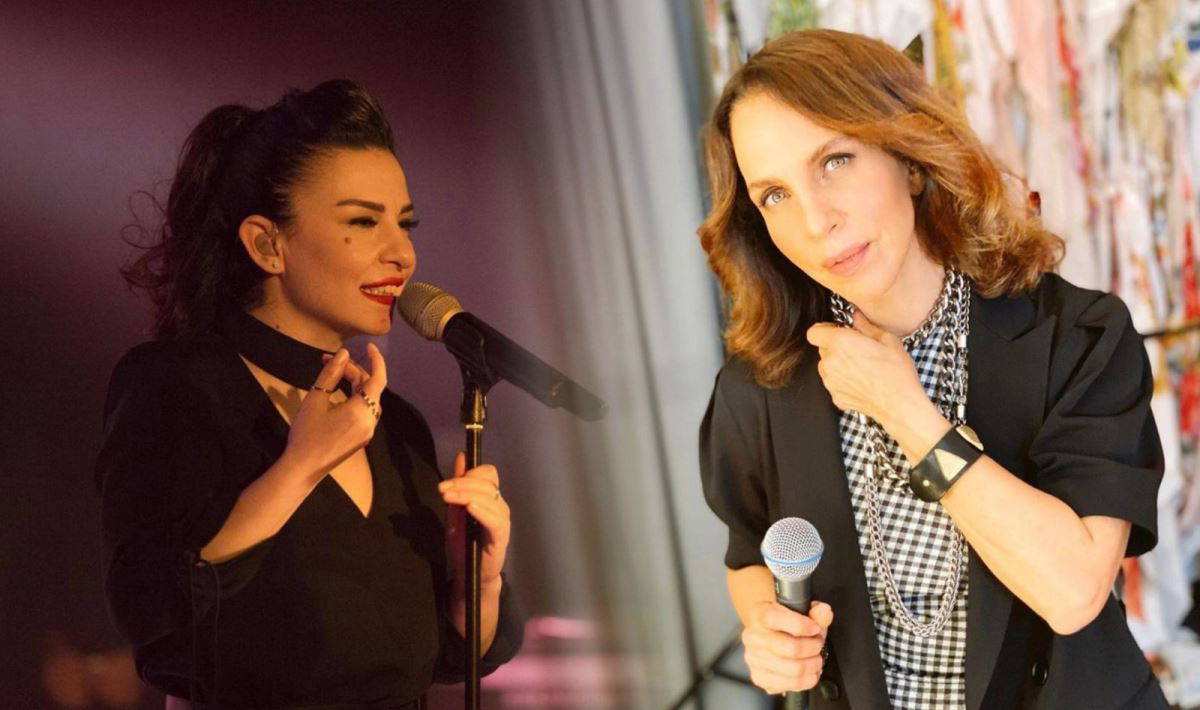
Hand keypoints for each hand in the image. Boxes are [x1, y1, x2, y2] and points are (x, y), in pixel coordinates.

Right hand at [281, 343, 386, 475]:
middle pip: (370, 388)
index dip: (376, 360)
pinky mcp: (361, 438)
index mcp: (362, 411)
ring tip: (333, 373)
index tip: (368, 346)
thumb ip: (331, 374)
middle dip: (353, 371)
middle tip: (330, 361)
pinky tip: (339, 392)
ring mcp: (367, 431)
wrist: (302, 469)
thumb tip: (343, 354)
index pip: (378, 379)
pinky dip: (355, 397)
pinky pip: (364, 411)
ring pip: (368, 400)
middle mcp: (370, 421)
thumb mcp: (315, 399)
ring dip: (354, 384)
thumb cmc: (306, 433)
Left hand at [439, 452, 510, 587]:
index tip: (447, 482)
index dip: (469, 473)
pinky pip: (495, 520)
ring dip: (466, 494)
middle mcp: (500, 505)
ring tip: (448, 498)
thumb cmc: (464, 544)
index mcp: (491, 498)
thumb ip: (459, 485)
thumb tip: (461, 456)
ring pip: (490, 498)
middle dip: (462, 483)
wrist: (470, 574)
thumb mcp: (456, 510)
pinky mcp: (501, 537)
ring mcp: (502, 521)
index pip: (489, 473)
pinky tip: (470, 508)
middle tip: (442, 490)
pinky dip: (482, 511)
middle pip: (487, 483)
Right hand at [742, 600, 833, 693]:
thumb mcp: (802, 612)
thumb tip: (823, 612)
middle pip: (790, 648)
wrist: (769, 635)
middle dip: (813, 647)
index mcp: (759, 614)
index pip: (774, 618)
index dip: (800, 625)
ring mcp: (754, 658)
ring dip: (813, 665)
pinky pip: (790, 684)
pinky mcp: (759, 677)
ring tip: (816, 658)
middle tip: (818, 644)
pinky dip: (807, 680)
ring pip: (793, 669)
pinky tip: (809, 671)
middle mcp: (752, 637)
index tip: (815, 628)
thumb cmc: (786, 623)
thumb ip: (816, 612)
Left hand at [806, 310, 925, 424]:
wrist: (899, 404)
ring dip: (838, 364)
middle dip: (835, 347)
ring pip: (827, 366)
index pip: (813, 332)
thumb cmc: (896, 373)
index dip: (824, 330)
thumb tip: (856, 316)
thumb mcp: (887, 340)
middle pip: (822, 349)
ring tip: (861, 367)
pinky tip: (861, 381)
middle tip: (857, 349)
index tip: (836, 331)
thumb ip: (866, 325)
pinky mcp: (835, 396)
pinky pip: (833, 383)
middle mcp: (830, 362)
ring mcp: (830, 381)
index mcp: (840, 343)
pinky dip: (843, 380)